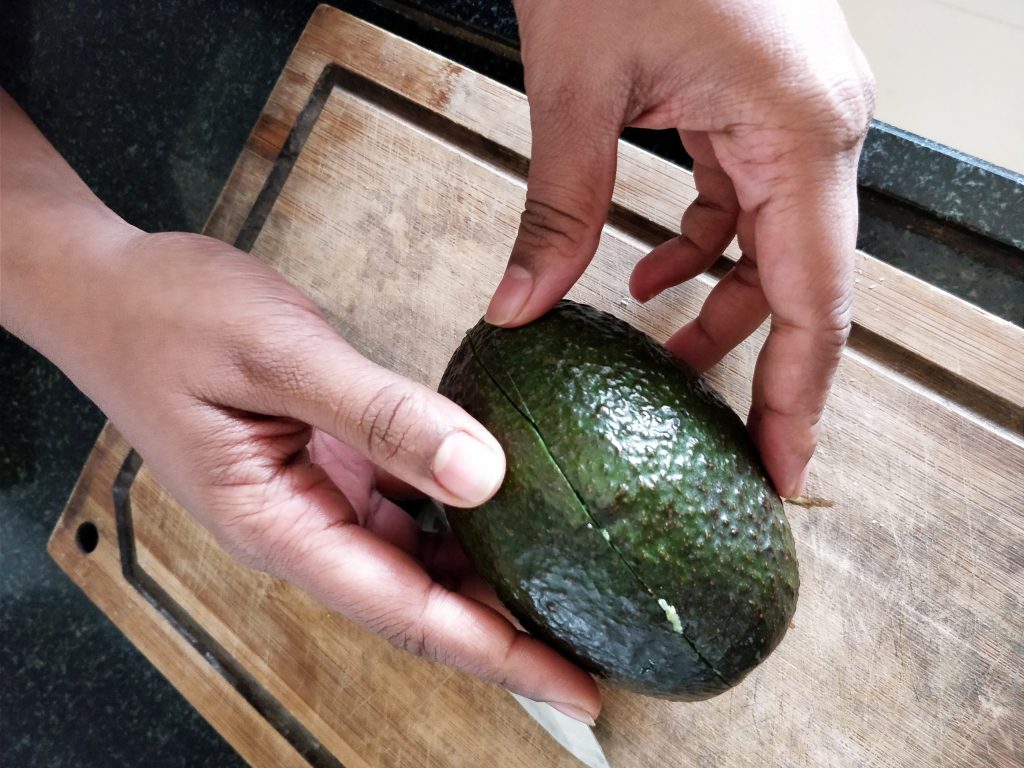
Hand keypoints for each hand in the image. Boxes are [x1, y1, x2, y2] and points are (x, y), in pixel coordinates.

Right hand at [66, 232, 601, 717]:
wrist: (108, 290)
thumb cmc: (168, 318)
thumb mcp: (278, 355)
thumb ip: (379, 415)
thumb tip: (484, 474)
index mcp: (281, 525)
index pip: (410, 614)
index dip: (500, 653)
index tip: (574, 685)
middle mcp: (302, 526)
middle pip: (422, 602)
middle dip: (507, 631)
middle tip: (596, 644)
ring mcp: (314, 497)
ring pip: (417, 558)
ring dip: (486, 576)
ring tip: (567, 583)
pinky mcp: (326, 463)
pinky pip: (404, 505)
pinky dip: (456, 515)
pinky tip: (505, 503)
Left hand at [491, 0, 874, 496]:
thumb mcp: (576, 87)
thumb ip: (557, 209)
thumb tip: (522, 307)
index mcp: (801, 126)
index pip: (817, 299)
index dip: (801, 398)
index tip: (785, 471)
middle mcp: (818, 124)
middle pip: (806, 282)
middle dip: (759, 364)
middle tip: (728, 445)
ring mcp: (795, 112)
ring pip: (772, 246)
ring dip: (717, 303)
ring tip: (661, 355)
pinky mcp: (758, 102)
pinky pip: (743, 201)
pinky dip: (698, 245)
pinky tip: (646, 273)